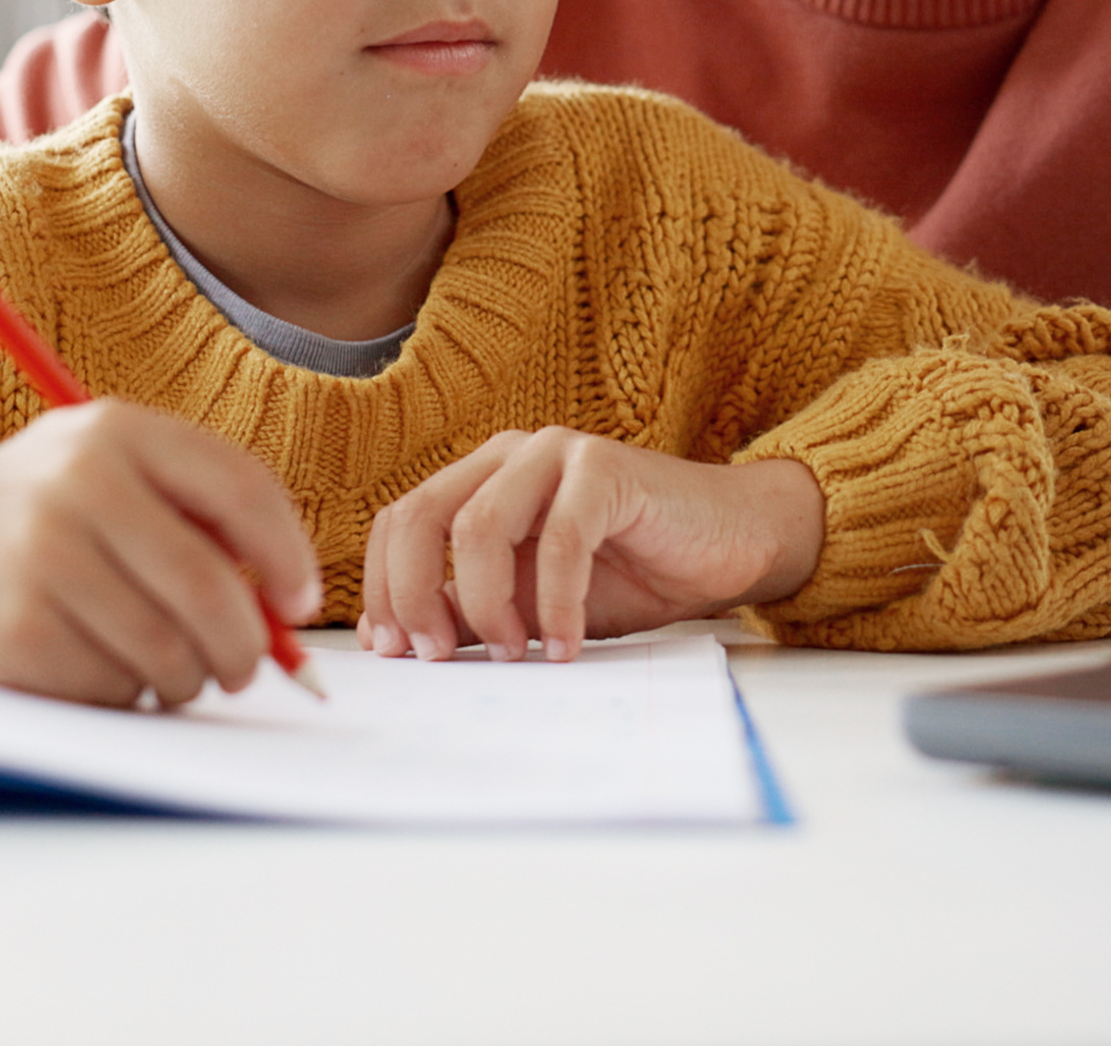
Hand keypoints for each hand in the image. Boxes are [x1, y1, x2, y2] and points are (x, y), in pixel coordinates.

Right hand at [0, 401, 320, 707]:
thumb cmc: (25, 514)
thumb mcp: (101, 470)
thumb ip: (193, 509)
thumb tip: (286, 601)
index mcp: (115, 430)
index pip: (241, 490)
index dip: (289, 557)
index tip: (300, 604)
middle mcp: (79, 484)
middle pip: (214, 592)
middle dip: (247, 648)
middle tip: (243, 667)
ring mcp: (42, 558)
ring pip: (170, 654)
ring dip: (181, 680)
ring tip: (159, 666)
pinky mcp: (14, 632)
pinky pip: (115, 690)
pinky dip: (120, 697)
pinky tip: (91, 668)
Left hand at [358, 429, 822, 662]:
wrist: (727, 545)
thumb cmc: (631, 573)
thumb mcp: (532, 604)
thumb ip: (473, 611)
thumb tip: (400, 642)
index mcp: (481, 480)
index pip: (400, 522)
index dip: (383, 587)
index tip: (394, 652)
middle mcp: (509, 456)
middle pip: (421, 516)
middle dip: (413, 594)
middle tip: (435, 656)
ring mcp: (556, 453)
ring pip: (478, 526)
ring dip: (485, 604)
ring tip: (514, 654)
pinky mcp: (606, 468)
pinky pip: (560, 540)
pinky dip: (556, 604)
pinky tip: (566, 645)